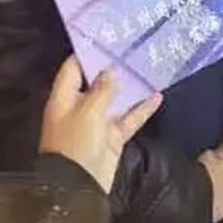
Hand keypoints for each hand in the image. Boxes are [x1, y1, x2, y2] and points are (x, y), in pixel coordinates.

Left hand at [39, 57, 162, 193]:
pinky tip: (157, 95)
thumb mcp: (88, 110)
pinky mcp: (112, 136)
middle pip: (96, 82)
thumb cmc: (77, 142)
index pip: (73, 68)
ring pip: (116, 99)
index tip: (106, 37)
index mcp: (65, 98)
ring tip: (147, 65)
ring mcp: (97, 122)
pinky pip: (128, 118)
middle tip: (132, 47)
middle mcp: (80, 107)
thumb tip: (110, 70)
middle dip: (112, 67)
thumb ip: (102, 89)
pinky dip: (142, 109)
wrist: (80, 185)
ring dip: (130, 87)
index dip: (87, 53)